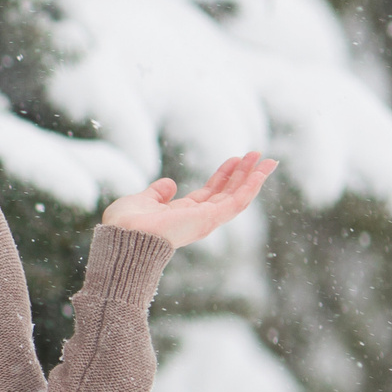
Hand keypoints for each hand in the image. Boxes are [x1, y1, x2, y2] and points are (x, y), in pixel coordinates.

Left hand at [100, 152, 277, 248]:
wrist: (124, 236)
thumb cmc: (126, 224)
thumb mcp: (142, 201)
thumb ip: (156, 194)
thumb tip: (170, 184)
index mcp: (183, 214)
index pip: (210, 193)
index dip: (224, 176)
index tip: (236, 159)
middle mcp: (197, 219)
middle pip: (228, 194)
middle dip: (244, 174)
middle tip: (258, 155)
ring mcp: (206, 220)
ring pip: (238, 198)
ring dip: (253, 178)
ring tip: (267, 160)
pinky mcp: (209, 219)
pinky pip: (236, 203)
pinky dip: (250, 188)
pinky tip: (260, 173)